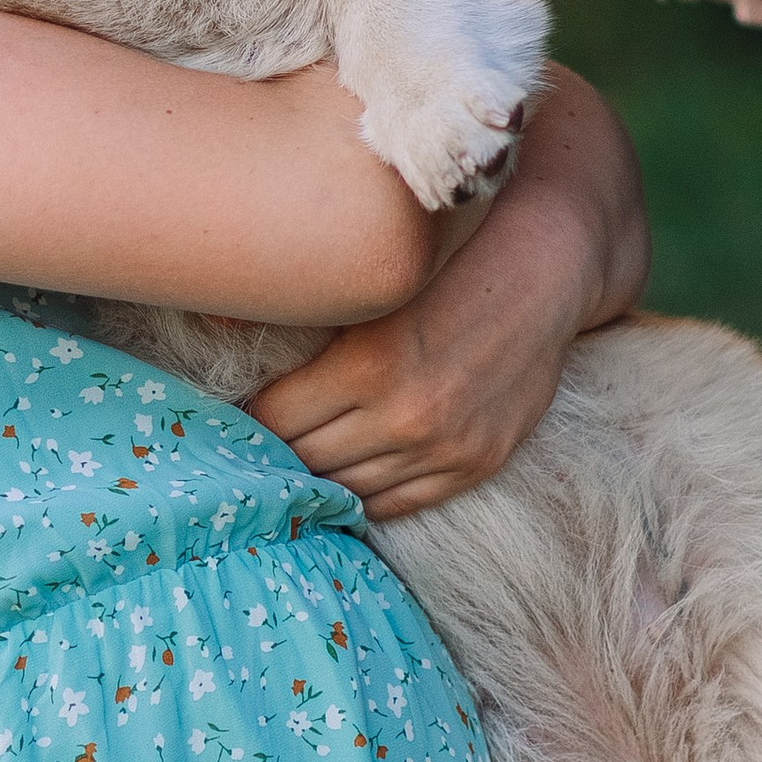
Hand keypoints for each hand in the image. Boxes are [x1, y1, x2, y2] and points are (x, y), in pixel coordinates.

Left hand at [254, 66, 647, 519]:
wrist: (547, 268)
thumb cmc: (446, 257)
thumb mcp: (368, 274)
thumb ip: (297, 303)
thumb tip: (215, 321)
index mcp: (367, 366)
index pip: (270, 422)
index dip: (242, 420)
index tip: (224, 411)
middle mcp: (406, 417)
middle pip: (303, 461)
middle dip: (271, 453)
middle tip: (245, 443)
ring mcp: (445, 448)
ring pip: (347, 489)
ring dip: (315, 477)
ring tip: (289, 461)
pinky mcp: (476, 464)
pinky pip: (397, 505)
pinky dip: (364, 494)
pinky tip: (342, 475)